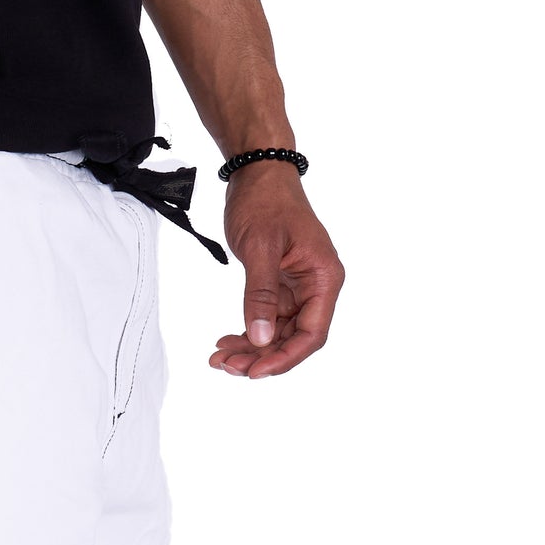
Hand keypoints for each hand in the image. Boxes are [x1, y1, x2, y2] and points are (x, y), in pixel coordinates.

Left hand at [210, 163, 343, 379]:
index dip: (285, 358)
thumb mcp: (261, 248)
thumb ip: (261, 296)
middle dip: (261, 357)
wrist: (258, 173)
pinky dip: (248, 333)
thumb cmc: (266, 201)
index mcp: (324, 278)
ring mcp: (298, 289)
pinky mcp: (280, 287)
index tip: (255, 371)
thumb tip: (261, 338)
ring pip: (278, 334)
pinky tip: (226, 341)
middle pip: (294, 339)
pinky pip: (267, 320)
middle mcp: (316, 287)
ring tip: (220, 357)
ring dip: (251, 349)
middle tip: (226, 365)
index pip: (312, 333)